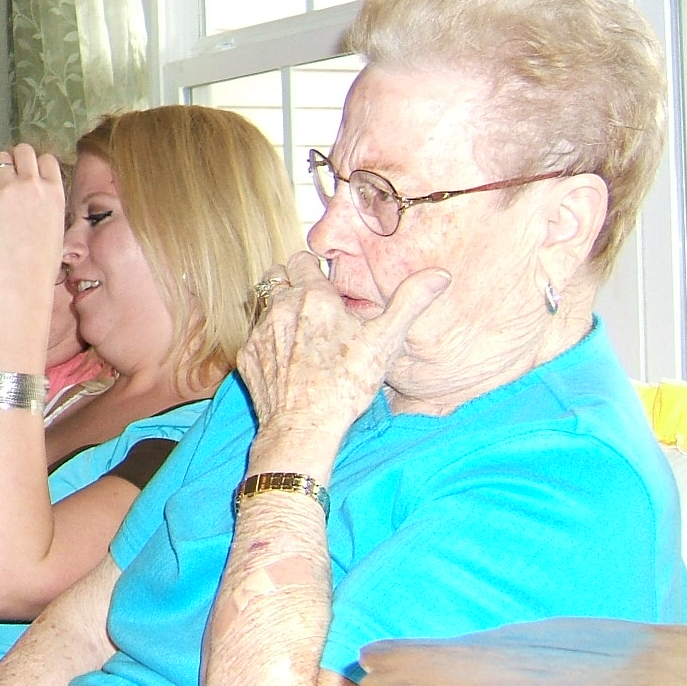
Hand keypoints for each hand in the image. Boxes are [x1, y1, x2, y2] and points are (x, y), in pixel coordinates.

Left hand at [0, 145, 66, 303]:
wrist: (22, 280)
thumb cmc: (40, 263)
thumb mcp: (57, 227)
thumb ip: (48, 205)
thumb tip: (38, 198)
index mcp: (54, 192)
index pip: (45, 159)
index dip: (34, 164)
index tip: (26, 172)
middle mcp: (32, 185)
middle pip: (23, 150)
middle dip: (13, 158)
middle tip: (4, 172)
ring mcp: (8, 190)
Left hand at [238, 252, 450, 454]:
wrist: (303, 426)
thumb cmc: (346, 385)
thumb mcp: (385, 342)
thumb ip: (409, 303)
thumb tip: (439, 275)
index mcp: (313, 297)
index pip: (303, 260)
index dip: (315, 268)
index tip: (327, 284)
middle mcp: (280, 307)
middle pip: (277, 275)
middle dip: (291, 281)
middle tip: (312, 303)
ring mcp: (259, 330)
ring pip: (263, 303)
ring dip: (278, 308)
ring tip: (300, 330)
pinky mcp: (247, 354)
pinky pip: (254, 333)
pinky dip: (268, 337)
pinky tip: (287, 356)